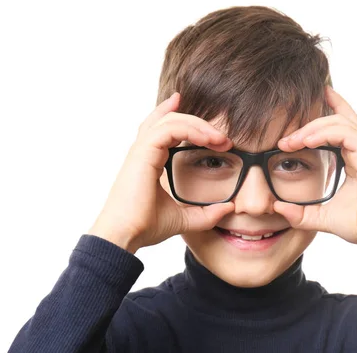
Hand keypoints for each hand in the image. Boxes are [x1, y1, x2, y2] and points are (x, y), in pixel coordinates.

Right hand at [89, 93, 234, 253]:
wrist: (126, 235)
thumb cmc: (145, 227)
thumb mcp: (184, 218)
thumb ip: (207, 213)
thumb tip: (229, 207)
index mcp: (150, 161)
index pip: (168, 130)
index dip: (192, 127)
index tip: (218, 138)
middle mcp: (144, 152)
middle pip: (171, 120)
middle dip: (200, 123)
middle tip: (223, 137)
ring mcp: (142, 150)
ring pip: (171, 120)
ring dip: (199, 125)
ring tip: (220, 138)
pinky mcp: (142, 153)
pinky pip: (169, 129)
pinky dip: (191, 129)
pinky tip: (209, 140)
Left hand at [275, 87, 356, 266]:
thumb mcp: (324, 217)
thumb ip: (301, 214)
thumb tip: (277, 208)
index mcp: (354, 158)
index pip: (338, 127)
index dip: (319, 118)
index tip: (291, 128)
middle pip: (336, 119)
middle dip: (308, 124)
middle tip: (285, 139)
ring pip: (339, 122)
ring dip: (312, 128)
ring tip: (292, 141)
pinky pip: (346, 134)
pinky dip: (325, 134)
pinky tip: (307, 142)